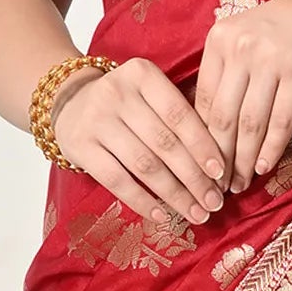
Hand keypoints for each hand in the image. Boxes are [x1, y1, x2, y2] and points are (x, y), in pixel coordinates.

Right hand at [51, 56, 226, 226]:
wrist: (70, 102)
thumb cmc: (126, 104)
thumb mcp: (150, 94)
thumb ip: (180, 116)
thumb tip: (218, 166)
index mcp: (142, 74)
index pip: (179, 114)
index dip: (203, 146)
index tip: (221, 173)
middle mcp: (117, 93)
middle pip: (165, 143)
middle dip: (194, 177)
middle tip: (214, 202)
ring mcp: (96, 120)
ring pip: (144, 165)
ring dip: (174, 194)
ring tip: (196, 213)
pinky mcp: (80, 146)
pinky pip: (116, 180)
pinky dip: (141, 201)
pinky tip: (161, 215)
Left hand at [194, 0, 291, 187]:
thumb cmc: (283, 28)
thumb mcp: (243, 38)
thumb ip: (224, 72)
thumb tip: (203, 129)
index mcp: (219, 39)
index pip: (203, 99)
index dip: (199, 138)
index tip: (199, 165)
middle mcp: (241, 48)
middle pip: (223, 116)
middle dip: (219, 157)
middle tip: (217, 186)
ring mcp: (271, 60)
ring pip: (250, 123)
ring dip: (243, 160)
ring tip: (239, 183)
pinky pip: (281, 121)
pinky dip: (271, 149)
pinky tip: (264, 168)